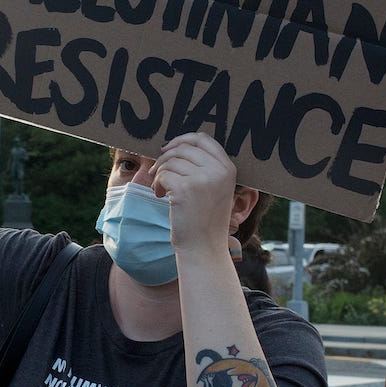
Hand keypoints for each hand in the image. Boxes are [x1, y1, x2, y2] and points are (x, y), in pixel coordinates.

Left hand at [151, 132, 238, 255]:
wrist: (203, 247)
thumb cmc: (204, 220)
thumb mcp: (214, 189)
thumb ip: (205, 167)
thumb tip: (174, 145)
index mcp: (228, 168)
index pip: (203, 139)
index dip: (182, 140)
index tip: (169, 149)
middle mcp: (218, 171)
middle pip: (183, 148)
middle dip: (166, 157)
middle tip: (158, 172)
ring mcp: (203, 179)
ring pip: (171, 160)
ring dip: (160, 172)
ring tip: (161, 189)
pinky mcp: (185, 189)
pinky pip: (163, 174)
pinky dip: (157, 183)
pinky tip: (160, 195)